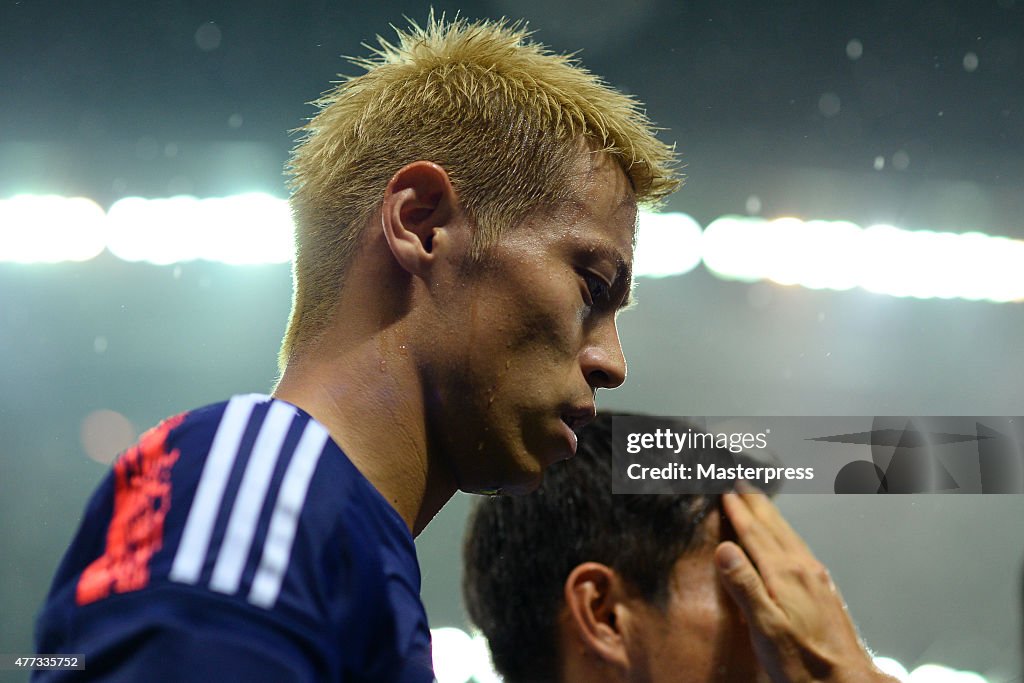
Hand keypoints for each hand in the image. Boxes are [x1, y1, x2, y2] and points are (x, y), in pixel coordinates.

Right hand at [715, 486, 897, 682]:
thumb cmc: (804, 664)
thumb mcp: (765, 628)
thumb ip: (745, 586)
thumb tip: (725, 549)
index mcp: (785, 575)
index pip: (755, 534)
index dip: (738, 512)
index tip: (725, 493)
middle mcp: (804, 570)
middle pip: (775, 527)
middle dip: (756, 503)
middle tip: (741, 483)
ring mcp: (817, 579)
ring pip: (789, 535)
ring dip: (771, 516)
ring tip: (759, 503)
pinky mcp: (824, 590)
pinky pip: (800, 548)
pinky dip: (785, 534)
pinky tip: (786, 540)